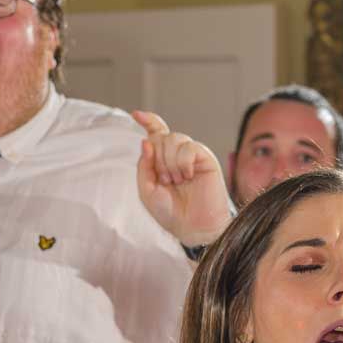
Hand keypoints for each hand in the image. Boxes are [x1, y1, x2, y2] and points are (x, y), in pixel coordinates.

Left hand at [133, 111, 232, 248]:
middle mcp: (177, 155)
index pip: (156, 133)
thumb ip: (144, 166)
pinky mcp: (205, 158)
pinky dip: (183, 162)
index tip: (137, 114)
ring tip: (177, 181)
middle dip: (158, 159)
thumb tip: (146, 140)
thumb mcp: (147, 190)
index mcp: (162, 160)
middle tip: (166, 180)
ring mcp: (192, 155)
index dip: (148, 121)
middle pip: (161, 136)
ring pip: (174, 139)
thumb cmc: (170, 212)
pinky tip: (187, 176)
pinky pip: (189, 147)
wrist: (192, 227)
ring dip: (170, 162)